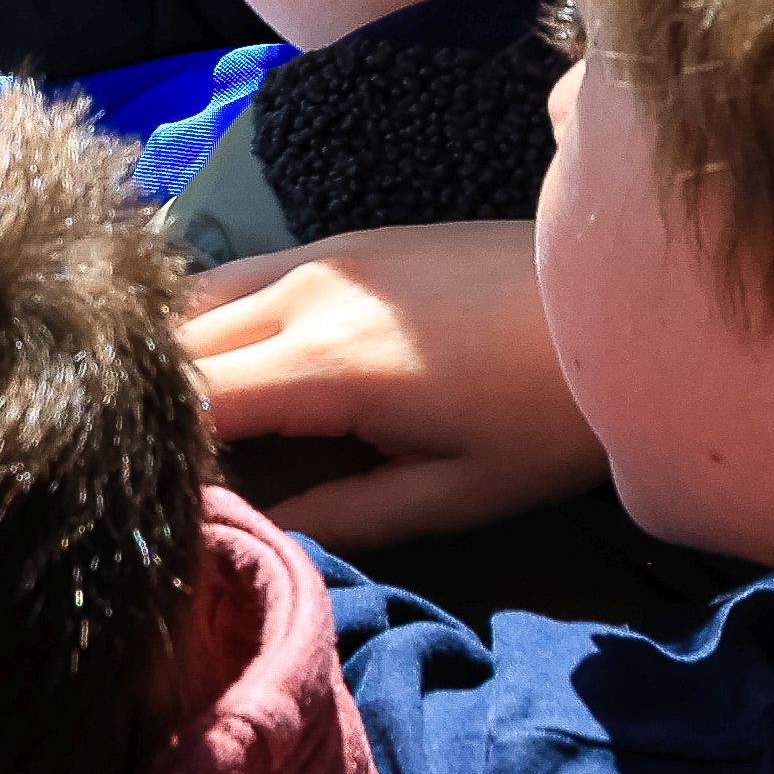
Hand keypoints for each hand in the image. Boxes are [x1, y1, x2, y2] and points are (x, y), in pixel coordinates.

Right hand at [183, 220, 604, 546]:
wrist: (626, 301)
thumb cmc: (549, 416)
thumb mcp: (454, 494)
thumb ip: (343, 517)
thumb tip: (256, 531)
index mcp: (326, 365)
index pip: (188, 401)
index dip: (157, 454)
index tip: (152, 500)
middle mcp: (302, 294)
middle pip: (172, 343)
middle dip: (147, 405)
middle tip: (154, 467)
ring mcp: (317, 256)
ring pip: (191, 299)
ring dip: (170, 357)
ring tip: (178, 421)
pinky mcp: (340, 242)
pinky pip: (235, 277)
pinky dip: (206, 322)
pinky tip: (224, 367)